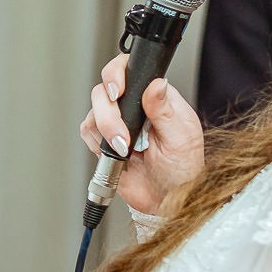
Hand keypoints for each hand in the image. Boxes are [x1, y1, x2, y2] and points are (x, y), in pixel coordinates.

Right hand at [76, 53, 203, 215]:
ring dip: (105, 130)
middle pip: (104, 89)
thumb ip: (165, 109)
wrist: (167, 202)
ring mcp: (118, 122)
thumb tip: (157, 83)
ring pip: (93, 109)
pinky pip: (88, 131)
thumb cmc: (183, 172)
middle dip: (109, 113)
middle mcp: (135, 106)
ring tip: (124, 150)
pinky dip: (97, 142)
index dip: (117, 74)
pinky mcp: (104, 140)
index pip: (131, 70)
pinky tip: (116, 153)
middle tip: (123, 136)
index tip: (116, 91)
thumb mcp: (181, 139)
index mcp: (158, 99)